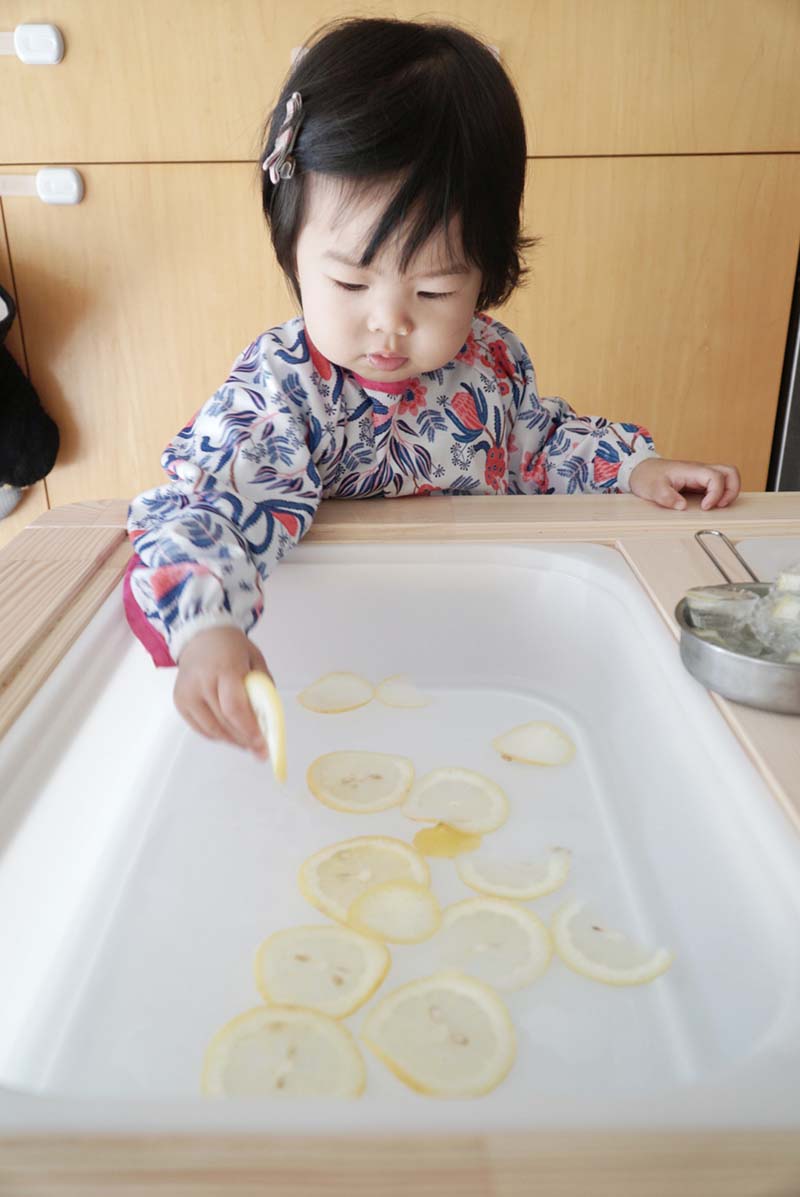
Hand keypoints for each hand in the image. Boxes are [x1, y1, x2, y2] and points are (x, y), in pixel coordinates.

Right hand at [174, 626, 270, 759]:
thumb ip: (263, 688)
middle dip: (245, 740)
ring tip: (248, 744)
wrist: (201, 636)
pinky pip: (201, 728)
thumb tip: (268, 720)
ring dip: (232, 741)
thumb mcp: (256, 660)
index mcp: (224, 668)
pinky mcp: (180, 702)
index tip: (262, 742)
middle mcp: (201, 682)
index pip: (234, 707)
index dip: (248, 729)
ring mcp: (187, 694)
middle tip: (260, 750)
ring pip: (212, 730)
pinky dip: (217, 735)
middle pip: (224, 722)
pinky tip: (231, 735)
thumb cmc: (232, 648)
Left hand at [629, 457, 740, 510]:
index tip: (705, 508)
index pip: (715, 477)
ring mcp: (701, 475)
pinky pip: (719, 484)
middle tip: (720, 506)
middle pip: (730, 472)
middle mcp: (700, 470)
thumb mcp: (652, 488)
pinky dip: (721, 494)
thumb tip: (682, 506)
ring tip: (718, 507)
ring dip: (729, 492)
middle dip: (732, 490)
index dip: (716, 493)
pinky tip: (710, 505)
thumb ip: (666, 497)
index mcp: (691, 470)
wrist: (641, 470)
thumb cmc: (647, 477)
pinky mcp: (700, 482)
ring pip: (728, 477)